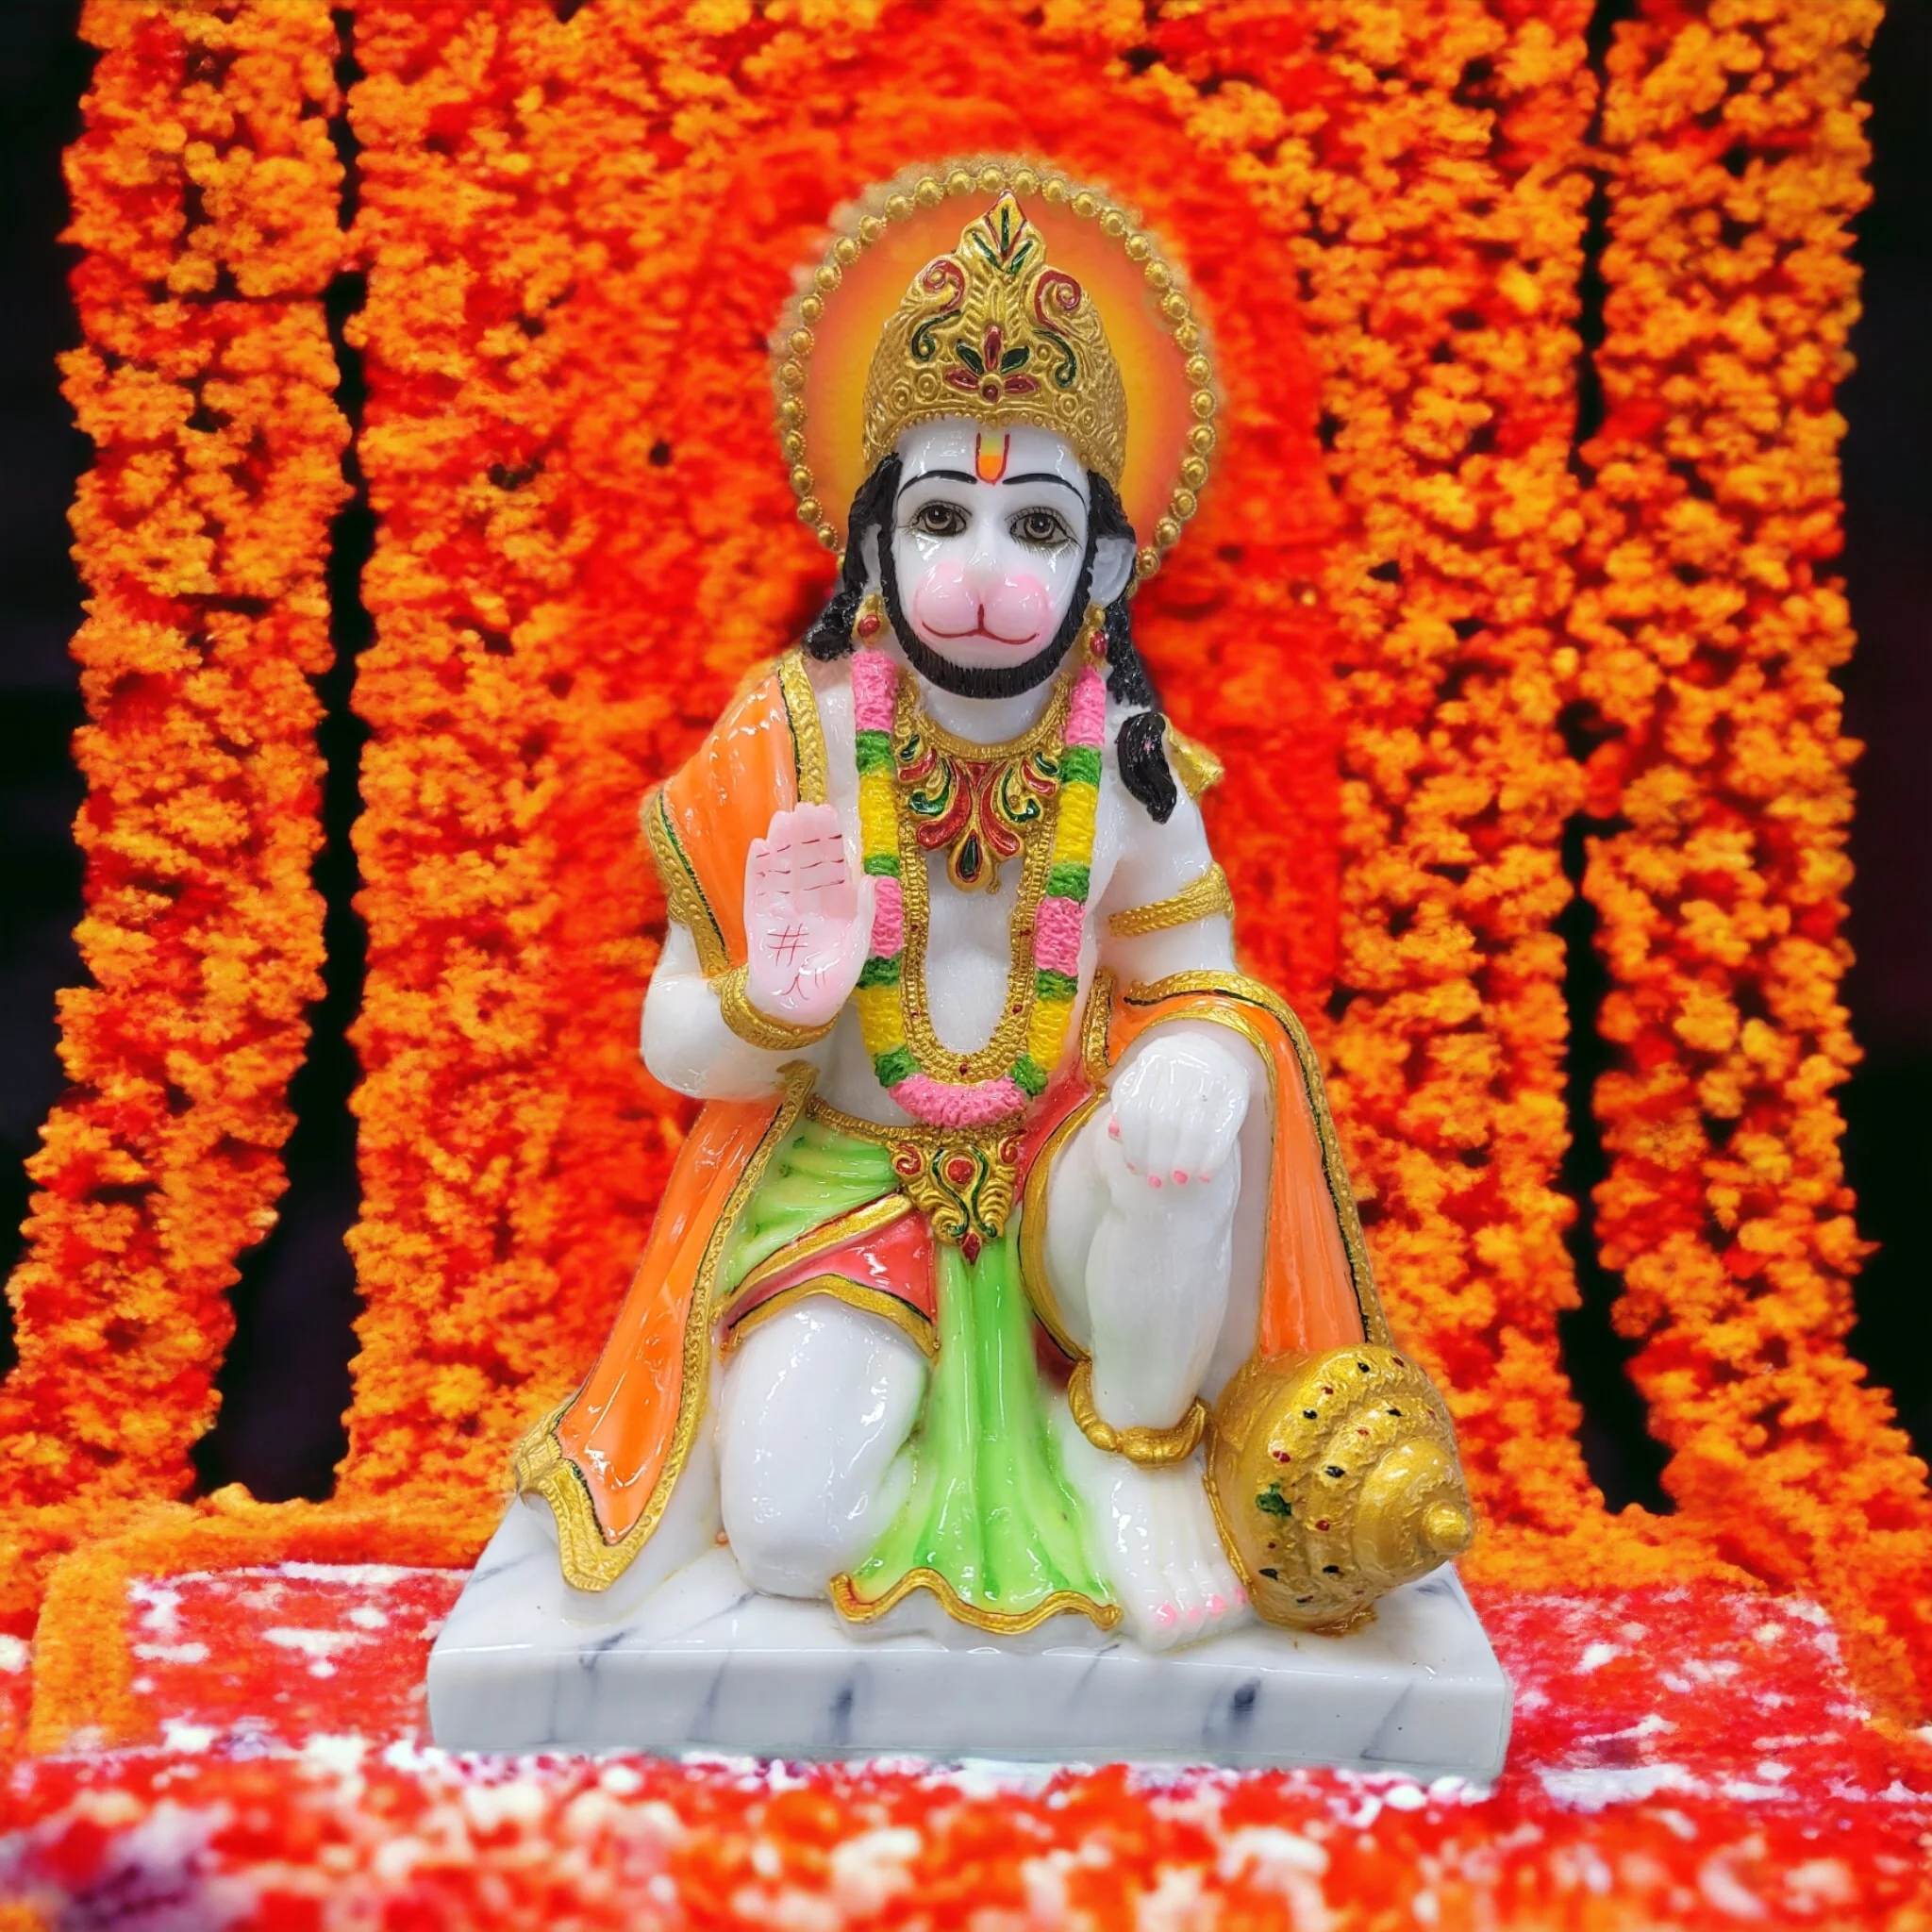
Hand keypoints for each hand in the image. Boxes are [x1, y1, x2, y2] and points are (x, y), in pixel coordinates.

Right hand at [742, 803, 871, 1030]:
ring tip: (783, 818)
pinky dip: (758, 871)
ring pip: (782, 871)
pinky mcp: (757, 921)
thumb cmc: (829, 984)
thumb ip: (863, 915)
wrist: (794, 1012)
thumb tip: (869, 878)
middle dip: (806, 836)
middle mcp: (807, 904)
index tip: (826, 815)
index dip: (828, 841)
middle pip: (806, 863)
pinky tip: (759, 848)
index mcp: (834, 908)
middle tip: (805, 807)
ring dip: (783, 845)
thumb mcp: (855, 949)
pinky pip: (757, 891)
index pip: (831, 867)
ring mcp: (781, 910)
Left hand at [1102, 1025, 1252, 1198]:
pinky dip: (1213, 1156)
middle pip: (1164, 1117)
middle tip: (1155, 1181)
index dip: (1134, 1141)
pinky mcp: (1238, 1091)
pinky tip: (1205, 1176)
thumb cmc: (1173, 1072)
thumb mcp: (1147, 1077)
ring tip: (1178, 1180)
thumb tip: (1114, 1134)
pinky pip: (1224, 1129)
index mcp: (1153, 1059)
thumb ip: (1128, 1102)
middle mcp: (1182, 1064)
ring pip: (1194, 1125)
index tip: (1134, 1168)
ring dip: (1184, 1159)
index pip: (1136, 1106)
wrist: (1218, 1048)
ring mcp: (1213, 1077)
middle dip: (1157, 1155)